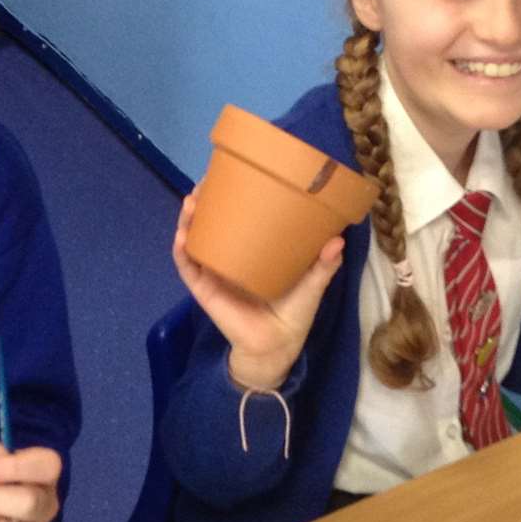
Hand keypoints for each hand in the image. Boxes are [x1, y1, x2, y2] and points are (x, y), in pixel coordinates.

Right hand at [172, 191, 342, 389]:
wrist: (276, 346)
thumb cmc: (294, 313)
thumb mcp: (312, 284)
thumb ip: (323, 264)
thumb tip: (338, 240)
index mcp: (252, 251)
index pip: (238, 218)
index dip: (231, 197)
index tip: (232, 175)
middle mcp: (229, 257)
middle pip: (209, 223)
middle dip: (204, 201)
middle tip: (206, 181)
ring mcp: (214, 272)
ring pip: (194, 240)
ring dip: (188, 219)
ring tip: (192, 200)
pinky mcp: (204, 290)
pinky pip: (188, 267)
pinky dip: (182, 251)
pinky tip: (183, 235)